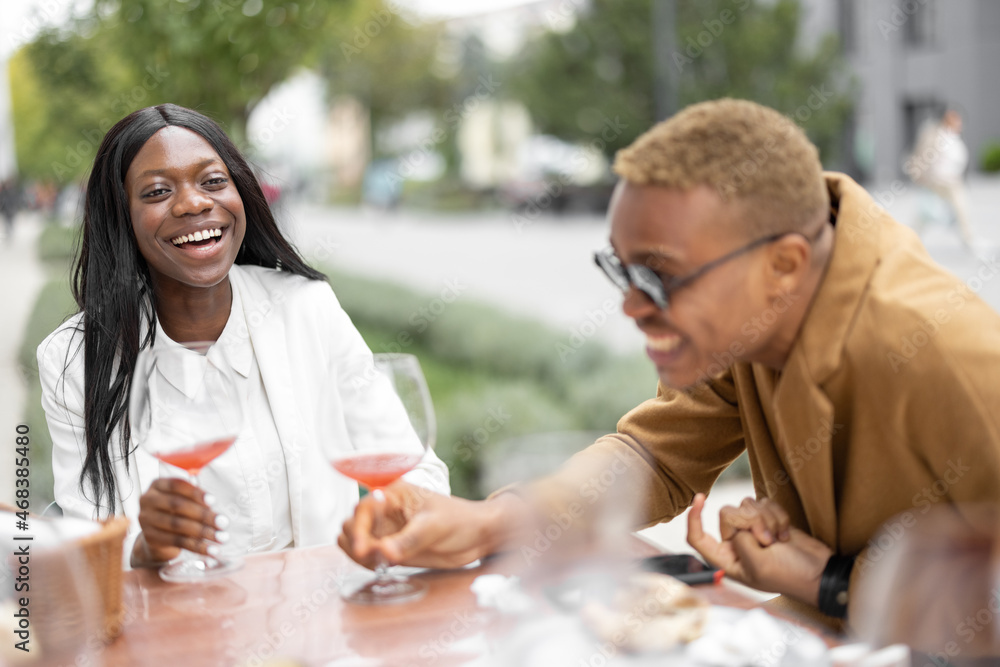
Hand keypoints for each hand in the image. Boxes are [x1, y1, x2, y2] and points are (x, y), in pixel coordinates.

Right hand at [132, 478, 227, 566]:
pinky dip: (197, 546)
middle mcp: (148, 500)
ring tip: (220, 537)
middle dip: (203, 515)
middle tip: (223, 522)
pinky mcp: (150, 537)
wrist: (159, 537)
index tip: (213, 501)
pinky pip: (177, 542)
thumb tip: (216, 513)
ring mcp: (146, 519)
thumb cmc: (176, 513)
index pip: (177, 485)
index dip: (196, 493)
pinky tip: (210, 550)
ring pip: (178, 525)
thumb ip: (197, 501)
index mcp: (157, 485)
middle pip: (178, 505)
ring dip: (203, 532)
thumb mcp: (184, 501)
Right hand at [338, 481, 527, 569]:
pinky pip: (367, 556)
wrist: (477, 536)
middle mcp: (385, 511)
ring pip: (354, 541)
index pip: (363, 508)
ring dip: (359, 554)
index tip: (363, 548)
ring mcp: (387, 530)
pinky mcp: (391, 548)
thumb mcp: (434, 527)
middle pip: (351, 525)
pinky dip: (367, 563)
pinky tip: (384, 565)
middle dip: (356, 542)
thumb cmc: (460, 520)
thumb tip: (383, 552)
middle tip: (376, 558)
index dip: (358, 528)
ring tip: (381, 562)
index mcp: (393, 494)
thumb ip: (408, 540)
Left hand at [687, 493, 830, 605]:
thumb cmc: (789, 575)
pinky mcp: (768, 520)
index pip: (698, 537)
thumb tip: (737, 526)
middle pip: (727, 513)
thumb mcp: (757, 564)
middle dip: (750, 521)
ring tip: (778, 539)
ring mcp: (752, 530)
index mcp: (726, 560)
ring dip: (766, 519)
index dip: (694, 518)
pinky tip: (786, 533)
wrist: (820, 571)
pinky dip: (777, 515)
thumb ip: (739, 542)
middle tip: (768, 540)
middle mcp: (735, 544)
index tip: (700, 497)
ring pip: (746, 505)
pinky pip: (763, 503)